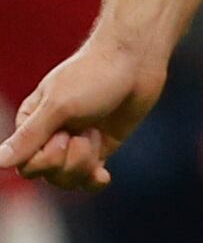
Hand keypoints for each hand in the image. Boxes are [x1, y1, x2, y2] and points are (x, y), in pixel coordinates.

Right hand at [2, 33, 163, 190]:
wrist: (135, 62)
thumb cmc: (93, 76)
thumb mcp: (58, 106)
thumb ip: (29, 136)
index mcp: (29, 124)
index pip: (25, 165)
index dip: (46, 158)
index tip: (64, 134)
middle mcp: (48, 137)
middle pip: (47, 175)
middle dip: (69, 160)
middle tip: (85, 131)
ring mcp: (75, 144)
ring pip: (68, 179)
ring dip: (85, 162)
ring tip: (96, 134)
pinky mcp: (99, 148)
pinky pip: (88, 180)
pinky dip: (94, 180)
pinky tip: (103, 175)